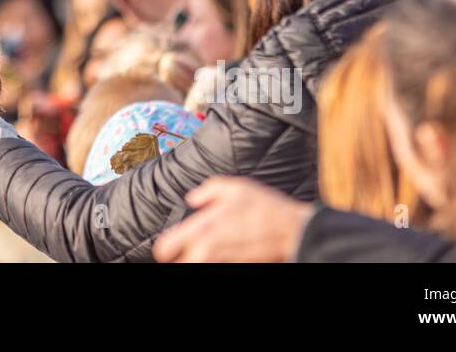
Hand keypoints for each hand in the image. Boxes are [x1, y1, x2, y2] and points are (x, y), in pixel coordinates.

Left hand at [152, 177, 313, 262]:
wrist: (292, 231)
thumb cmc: (264, 208)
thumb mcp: (234, 187)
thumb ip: (207, 191)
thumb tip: (193, 199)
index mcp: (202, 230)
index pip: (165, 249)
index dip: (164, 249)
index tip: (168, 248)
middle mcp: (208, 251)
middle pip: (179, 265)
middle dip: (181, 258)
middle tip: (187, 250)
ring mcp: (222, 263)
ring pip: (197, 267)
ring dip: (199, 259)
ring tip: (209, 249)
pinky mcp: (235, 268)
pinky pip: (217, 267)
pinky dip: (216, 261)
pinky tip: (226, 251)